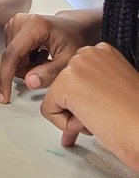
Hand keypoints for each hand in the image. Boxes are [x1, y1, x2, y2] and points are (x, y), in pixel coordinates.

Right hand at [0, 13, 92, 103]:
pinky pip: (12, 53)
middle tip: (47, 65)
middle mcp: (20, 21)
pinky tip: (38, 54)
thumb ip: (49, 73)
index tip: (5, 96)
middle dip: (27, 70)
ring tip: (44, 58)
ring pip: (11, 58)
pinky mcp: (13, 27)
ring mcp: (15, 23)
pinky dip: (25, 59)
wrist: (75, 26)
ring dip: (27, 65)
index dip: (6, 78)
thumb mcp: (68, 60)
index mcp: (34, 26)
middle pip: (11, 58)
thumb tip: (29, 82)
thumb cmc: (74, 38)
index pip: (13, 55)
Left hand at [40, 43, 138, 168]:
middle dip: (77, 107)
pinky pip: (48, 110)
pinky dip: (65, 125)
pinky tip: (91, 121)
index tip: (104, 106)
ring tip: (101, 116)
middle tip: (102, 115)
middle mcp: (89, 53)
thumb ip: (93, 86)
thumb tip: (78, 97)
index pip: (76, 76)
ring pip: (54, 98)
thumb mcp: (115, 89)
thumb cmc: (136, 116)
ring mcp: (76, 66)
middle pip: (62, 85)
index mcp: (104, 52)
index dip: (86, 99)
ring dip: (73, 116)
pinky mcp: (65, 84)